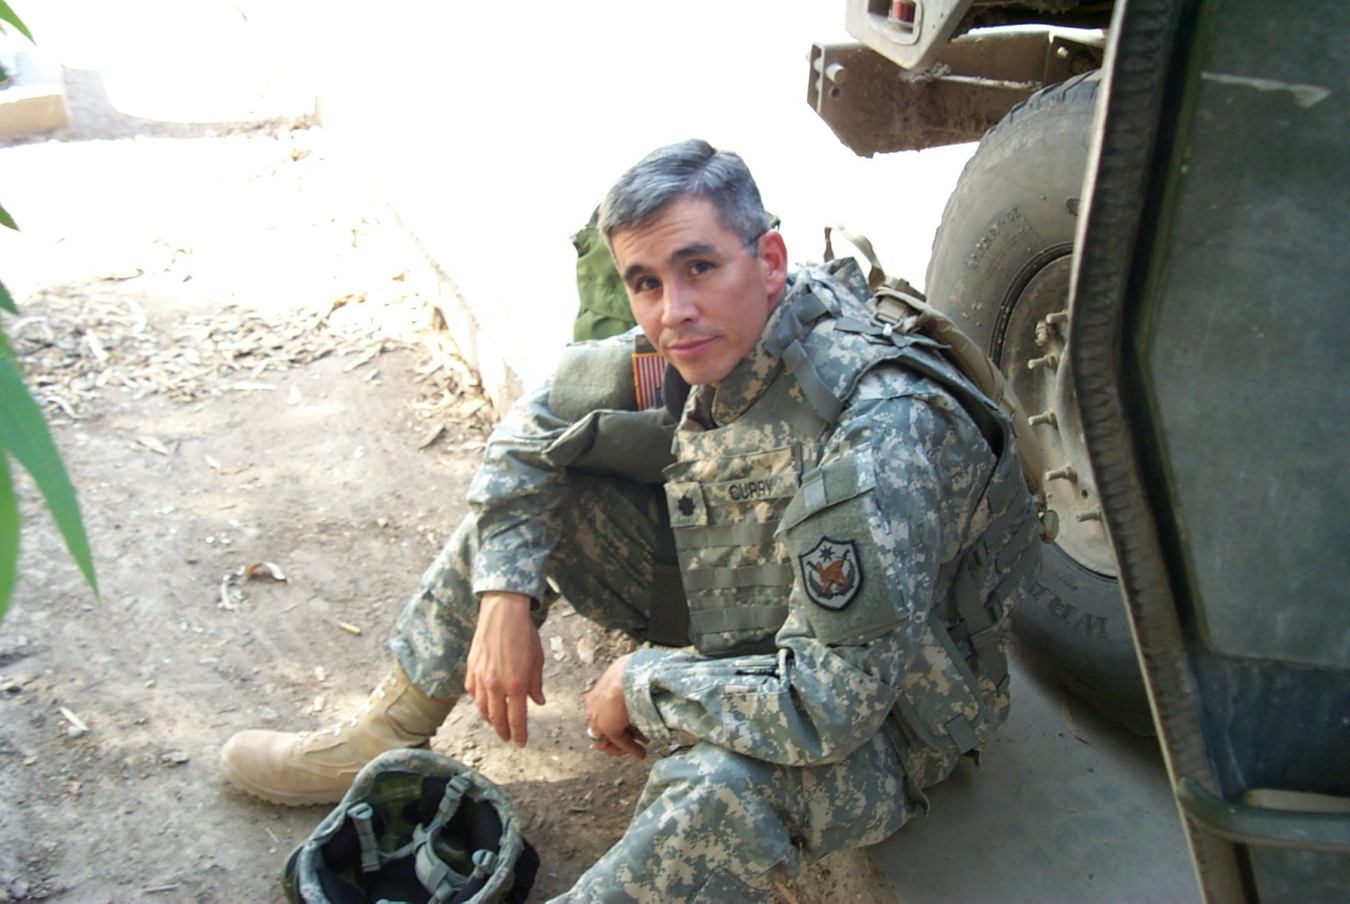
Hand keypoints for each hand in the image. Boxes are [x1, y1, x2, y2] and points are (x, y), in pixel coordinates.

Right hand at [464, 591, 544, 746]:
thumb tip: (538, 702)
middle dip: (503, 732)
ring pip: (482, 708)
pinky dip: (479, 703)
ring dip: (490, 720)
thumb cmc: (524, 633)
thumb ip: (536, 684)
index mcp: (517, 684)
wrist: (502, 612)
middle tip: (508, 738)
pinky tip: (484, 704)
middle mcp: (496, 684)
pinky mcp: (471, 669)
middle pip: (497, 718)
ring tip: (497, 725)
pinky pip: (472, 693)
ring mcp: (481, 677)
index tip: (521, 743)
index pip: (517, 719)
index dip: (519, 734)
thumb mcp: (537, 659)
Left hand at [585, 653, 647, 758]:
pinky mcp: (606, 727)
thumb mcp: (628, 681)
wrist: (632, 674)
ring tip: (641, 750)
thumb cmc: (634, 672)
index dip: (619, 722)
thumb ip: (628, 691)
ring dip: (627, 745)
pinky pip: (618, 741)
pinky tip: (640, 753)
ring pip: (609, 737)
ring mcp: (598, 717)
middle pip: (605, 727)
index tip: (632, 727)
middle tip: (638, 740)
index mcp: (598, 691)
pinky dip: (629, 749)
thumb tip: (641, 697)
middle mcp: (593, 705)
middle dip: (624, 735)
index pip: (604, 713)